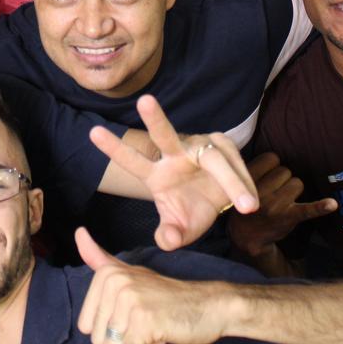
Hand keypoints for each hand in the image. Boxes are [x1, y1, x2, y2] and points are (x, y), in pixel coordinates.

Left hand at [76, 228, 228, 343]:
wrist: (210, 305)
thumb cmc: (167, 297)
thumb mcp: (130, 274)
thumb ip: (99, 258)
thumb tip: (78, 233)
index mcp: (107, 275)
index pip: (86, 325)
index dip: (112, 329)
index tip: (135, 314)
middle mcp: (114, 283)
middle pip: (98, 339)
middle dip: (124, 340)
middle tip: (148, 322)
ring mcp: (129, 299)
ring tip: (154, 327)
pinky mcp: (143, 319)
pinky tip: (161, 336)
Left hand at [91, 94, 257, 249]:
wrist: (220, 202)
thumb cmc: (194, 212)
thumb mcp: (181, 229)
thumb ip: (171, 235)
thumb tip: (166, 242)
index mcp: (157, 173)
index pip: (132, 160)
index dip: (114, 148)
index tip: (92, 133)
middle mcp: (176, 153)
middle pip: (164, 135)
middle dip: (155, 118)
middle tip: (144, 101)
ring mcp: (200, 146)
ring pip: (215, 159)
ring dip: (233, 180)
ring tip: (247, 204)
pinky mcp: (224, 146)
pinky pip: (236, 168)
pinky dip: (244, 186)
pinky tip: (250, 202)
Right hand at [226, 153, 336, 258]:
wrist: (247, 237)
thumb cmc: (246, 204)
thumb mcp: (241, 183)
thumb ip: (253, 167)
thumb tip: (277, 156)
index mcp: (246, 180)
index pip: (271, 158)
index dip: (272, 166)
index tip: (267, 176)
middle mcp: (259, 191)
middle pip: (285, 170)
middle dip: (282, 179)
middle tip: (273, 192)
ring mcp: (274, 205)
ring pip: (297, 183)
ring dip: (293, 190)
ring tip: (281, 201)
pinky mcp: (288, 217)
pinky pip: (308, 209)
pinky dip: (321, 206)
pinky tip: (333, 205)